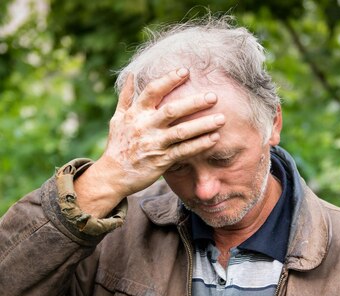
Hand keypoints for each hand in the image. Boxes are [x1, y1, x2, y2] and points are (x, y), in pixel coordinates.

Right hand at [74, 68, 224, 216]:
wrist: (113, 175)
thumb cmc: (117, 146)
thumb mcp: (117, 119)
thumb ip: (126, 97)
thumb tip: (131, 75)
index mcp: (136, 113)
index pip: (153, 91)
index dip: (169, 79)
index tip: (186, 71)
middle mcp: (146, 126)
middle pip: (172, 110)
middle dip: (194, 102)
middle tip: (214, 96)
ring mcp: (154, 144)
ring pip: (182, 132)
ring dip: (203, 125)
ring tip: (221, 119)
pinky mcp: (162, 161)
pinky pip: (184, 151)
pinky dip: (199, 145)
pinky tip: (214, 139)